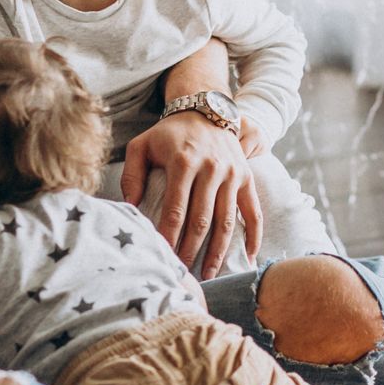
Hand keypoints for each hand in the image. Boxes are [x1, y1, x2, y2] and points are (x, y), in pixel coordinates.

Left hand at [122, 112, 262, 278]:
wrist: (205, 110)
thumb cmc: (168, 134)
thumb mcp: (141, 146)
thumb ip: (131, 176)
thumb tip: (129, 209)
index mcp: (183, 163)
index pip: (175, 210)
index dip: (169, 237)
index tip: (162, 258)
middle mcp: (211, 169)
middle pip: (201, 220)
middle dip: (190, 250)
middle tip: (181, 272)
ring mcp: (232, 175)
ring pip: (226, 222)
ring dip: (218, 252)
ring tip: (208, 274)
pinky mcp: (246, 178)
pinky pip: (253, 212)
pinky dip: (253, 236)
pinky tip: (247, 257)